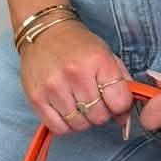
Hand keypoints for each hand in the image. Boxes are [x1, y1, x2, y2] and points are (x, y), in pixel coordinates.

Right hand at [18, 20, 135, 138]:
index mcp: (98, 61)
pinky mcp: (36, 98)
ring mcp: (54, 87)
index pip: (119, 102)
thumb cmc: (79, 45)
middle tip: (93, 100)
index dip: (119, 105)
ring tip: (78, 103)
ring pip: (79, 124)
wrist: (44, 32)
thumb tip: (124, 118)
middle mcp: (75, 74)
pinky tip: (65, 110)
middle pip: (99, 116)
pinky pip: (58, 127)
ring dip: (82, 119)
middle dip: (100, 112)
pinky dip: (65, 124)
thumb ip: (122, 85)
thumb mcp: (107, 56)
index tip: (113, 99)